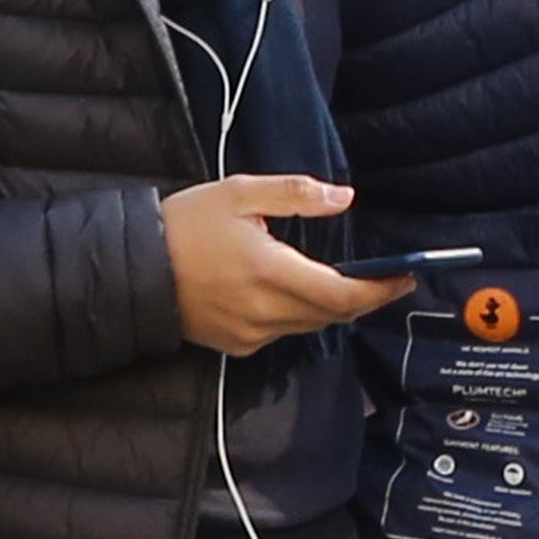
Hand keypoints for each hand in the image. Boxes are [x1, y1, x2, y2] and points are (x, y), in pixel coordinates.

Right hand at [167, 172, 410, 352]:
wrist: (133, 269)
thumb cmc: (185, 225)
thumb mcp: (239, 193)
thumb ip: (296, 194)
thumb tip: (343, 197)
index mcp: (270, 272)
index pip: (343, 294)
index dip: (380, 289)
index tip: (405, 277)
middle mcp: (265, 311)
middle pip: (333, 315)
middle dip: (363, 298)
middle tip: (385, 278)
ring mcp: (251, 334)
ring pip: (310, 325)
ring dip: (331, 306)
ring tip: (342, 281)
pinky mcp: (238, 345)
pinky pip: (282, 332)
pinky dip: (297, 315)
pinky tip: (291, 293)